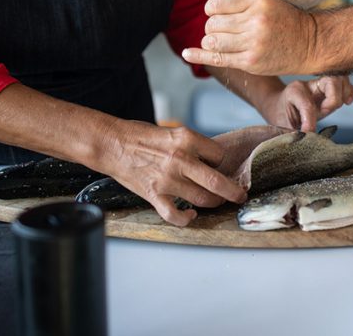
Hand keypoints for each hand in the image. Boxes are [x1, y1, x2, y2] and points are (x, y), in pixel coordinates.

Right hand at [99, 120, 247, 226]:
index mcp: (186, 139)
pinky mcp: (154, 194)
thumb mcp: (172, 132)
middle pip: (218, 182)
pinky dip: (187, 219)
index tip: (219, 168)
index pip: (219, 155)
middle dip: (234, 192)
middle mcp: (180, 159)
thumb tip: (210, 161)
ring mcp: (167, 179)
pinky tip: (192, 215)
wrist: (111, 143)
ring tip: (216, 202)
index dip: (221, 163)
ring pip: (202, 199)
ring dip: (214, 203)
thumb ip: (191, 146)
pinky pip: (175, 215)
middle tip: (241, 195)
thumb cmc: (140, 136)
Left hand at [183, 0, 314, 75]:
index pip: (217, 3)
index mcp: (258, 1)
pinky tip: (188, 53)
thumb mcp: (266, 0)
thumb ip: (240, 0)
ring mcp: (253, 43)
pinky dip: (199, 55)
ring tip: (222, 40)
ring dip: (211, 40)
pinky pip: (217, 58)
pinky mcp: (250, 62)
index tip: (216, 12)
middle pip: (213, 23)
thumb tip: (209, 8)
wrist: (308, 44)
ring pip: (212, 40)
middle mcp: (255, 22)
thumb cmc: (284, 20)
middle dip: (213, 26)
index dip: (212, 8)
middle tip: (224, 29)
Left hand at [260, 76, 352, 130]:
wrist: (279, 105)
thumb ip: (292, 131)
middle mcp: (309, 84)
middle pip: (331, 81)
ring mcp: (321, 83)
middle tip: (324, 112)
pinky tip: (346, 102)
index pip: (308, 104)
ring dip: (342, 95)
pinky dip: (349, 93)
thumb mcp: (282, 125)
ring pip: (341, 79)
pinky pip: (346, 84)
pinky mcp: (330, 87)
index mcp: (295, 91)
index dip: (310, 121)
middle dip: (333, 100)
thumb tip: (307, 137)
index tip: (307, 132)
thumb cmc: (281, 115)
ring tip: (332, 107)